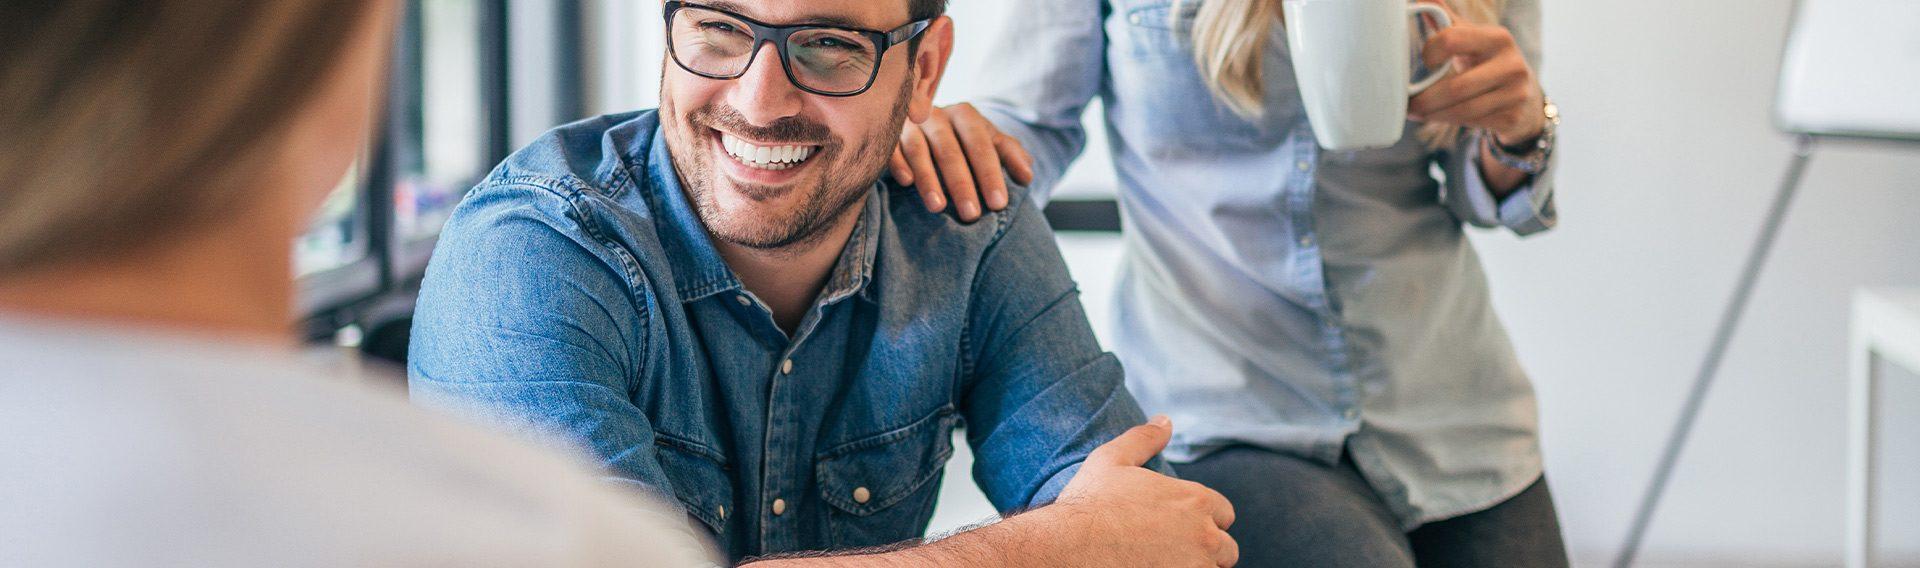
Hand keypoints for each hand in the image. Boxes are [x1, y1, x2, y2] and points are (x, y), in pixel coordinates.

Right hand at [889, 103, 1034, 221]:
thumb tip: (1027, 175)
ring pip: (919, 150)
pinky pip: (891, 148)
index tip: (999, 203)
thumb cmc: (962, 142)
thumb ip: (1008, 155)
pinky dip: (898, 164)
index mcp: (965, 115)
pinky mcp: (887, 135)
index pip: (981, 144)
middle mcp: (937, 115)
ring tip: (939, 208)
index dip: (991, 173)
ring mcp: (910, 124)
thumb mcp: (987, 144)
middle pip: (950, 149)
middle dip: (962, 183)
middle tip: (972, 215)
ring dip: (929, 179)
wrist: (922, 130)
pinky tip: (906, 183)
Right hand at [1048, 416, 1238, 566]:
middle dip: (1205, 550)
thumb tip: (1164, 420)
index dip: (1203, 520)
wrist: (1069, 548)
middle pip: (1225, 549)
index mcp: (1195, 500)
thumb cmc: (1089, 504)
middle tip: (1172, 551)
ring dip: (1196, 567)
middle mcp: (1204, 535)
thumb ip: (1145, 438)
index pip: (1223, 514)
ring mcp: (1196, 567)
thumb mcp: (1112, 459)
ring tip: (1165, 563)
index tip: (1178, 527)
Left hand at [1408, 2, 1544, 144]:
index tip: (1425, 62)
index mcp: (1497, 37)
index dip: (1430, 53)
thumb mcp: (1473, 37)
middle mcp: (1512, 64)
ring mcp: (1516, 93)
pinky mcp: (1513, 118)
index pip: (1451, 40)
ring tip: (1415, 113)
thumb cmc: (1486, 61)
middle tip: (1407, 104)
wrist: (1524, 96)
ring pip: (1462, 110)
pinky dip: (1448, 122)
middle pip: (1456, 86)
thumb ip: (1448, 20)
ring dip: (1432, 114)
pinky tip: (1437, 118)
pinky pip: (1471, 124)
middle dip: (1426, 98)